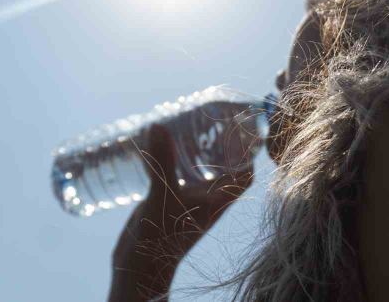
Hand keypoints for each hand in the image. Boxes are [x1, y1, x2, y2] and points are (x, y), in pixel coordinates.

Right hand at [108, 123, 254, 300]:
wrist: (139, 270)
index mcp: (217, 201)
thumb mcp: (162, 196)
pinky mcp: (169, 204)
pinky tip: (160, 145)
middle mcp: (206, 201)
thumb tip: (159, 126)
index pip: (245, 175)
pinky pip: (178, 177)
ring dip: (197, 151)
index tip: (243, 127)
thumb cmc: (159, 239)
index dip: (249, 152)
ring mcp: (188, 203)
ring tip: (188, 124)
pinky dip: (174, 160)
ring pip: (200, 172)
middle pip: (224, 169)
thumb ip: (162, 162)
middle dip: (221, 144)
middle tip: (211, 117)